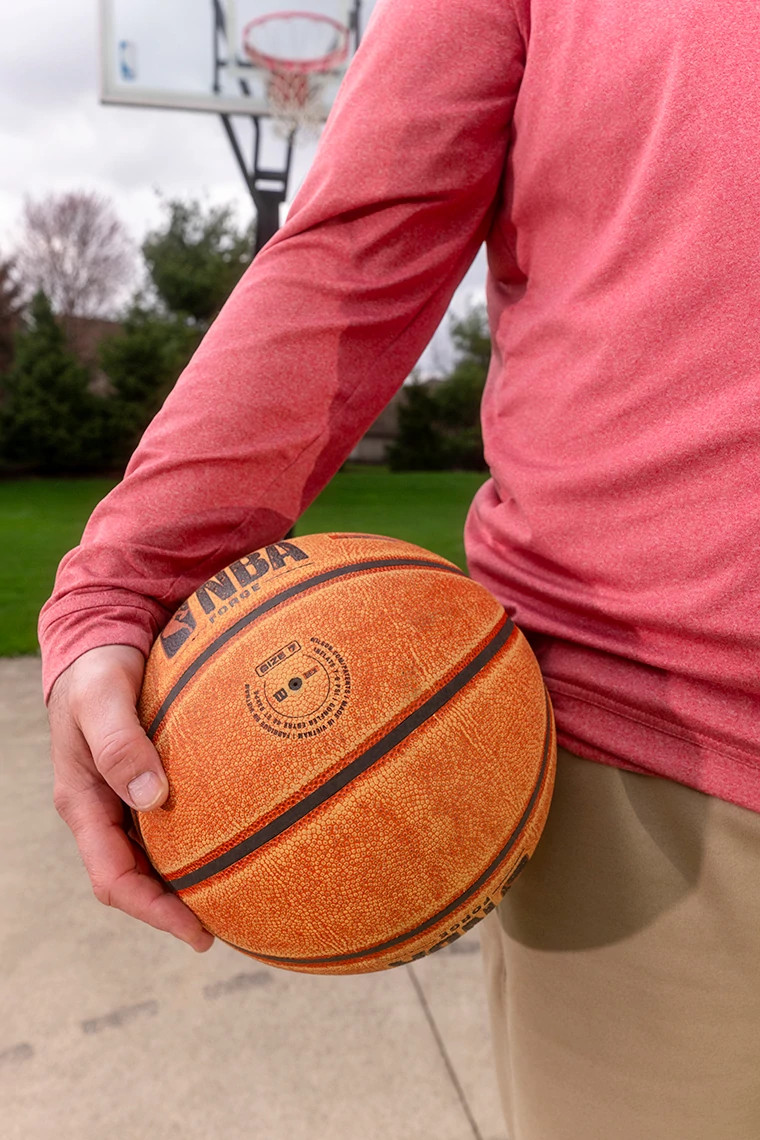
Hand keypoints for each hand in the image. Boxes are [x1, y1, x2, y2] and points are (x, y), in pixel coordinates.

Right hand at [48, 644, 213, 951]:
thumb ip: (119, 743)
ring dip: (192, 877)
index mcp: (85, 804)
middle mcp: (107, 810)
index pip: (115, 880)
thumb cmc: (97, 670)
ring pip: (158, 854)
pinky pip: (176, 821)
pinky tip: (242, 835)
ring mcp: (128, 797)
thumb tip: (151, 798)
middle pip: (139, 879)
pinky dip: (203, 837)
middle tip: (234, 924)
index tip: (199, 933)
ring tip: (243, 894)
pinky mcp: (150, 778)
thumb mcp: (101, 699)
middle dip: (179, 908)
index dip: (155, 912)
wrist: (100, 641)